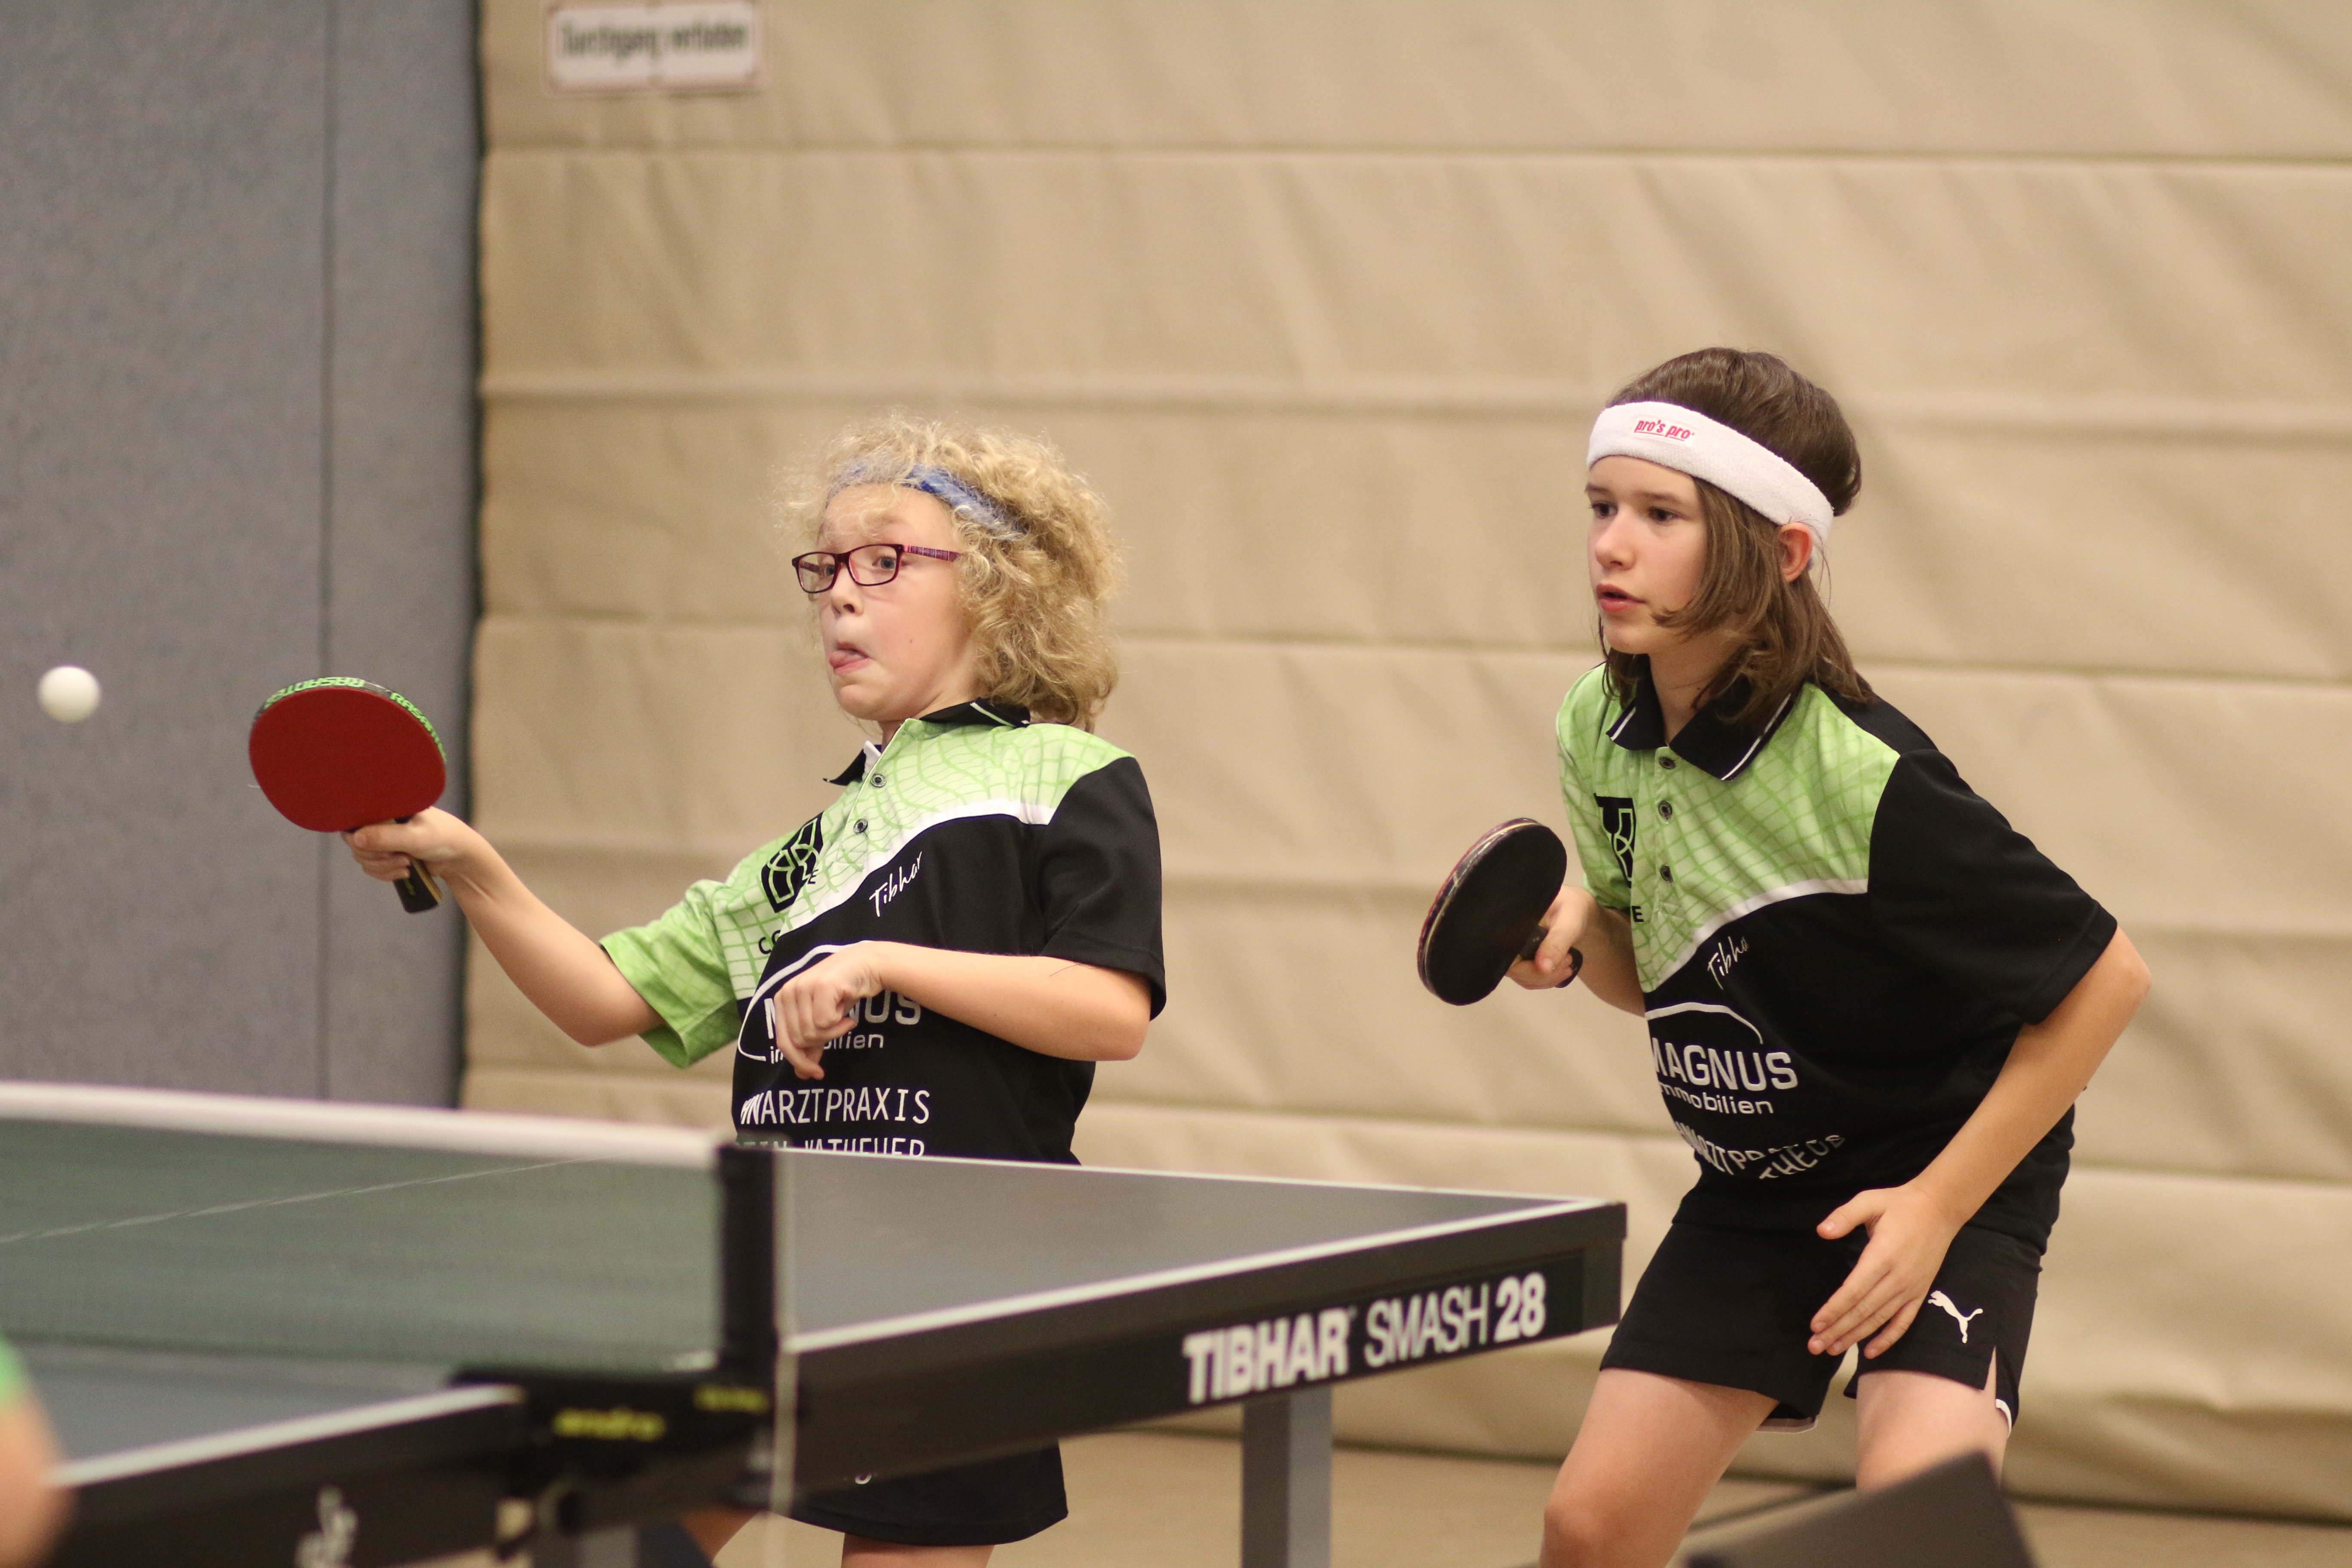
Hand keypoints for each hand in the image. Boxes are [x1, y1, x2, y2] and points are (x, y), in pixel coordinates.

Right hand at [344, 807, 480, 885]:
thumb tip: (354, 839)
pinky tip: (405, 872)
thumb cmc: (443, 838)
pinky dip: (385, 873)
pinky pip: (373, 867)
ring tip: (407, 864)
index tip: (380, 847)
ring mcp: (385, 839)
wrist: (460, 858)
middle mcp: (383, 821)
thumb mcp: (415, 837)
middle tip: (402, 857)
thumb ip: (385, 837)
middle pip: (356, 842)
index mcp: (388, 807)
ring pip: (364, 857)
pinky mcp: (388, 855)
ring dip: (383, 866)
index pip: (356, 819)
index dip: (360, 837)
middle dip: (377, 856)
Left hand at [768, 944, 892, 1079]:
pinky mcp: (820, 986)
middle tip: (838, 1027)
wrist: (867, 966)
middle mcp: (788, 991)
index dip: (800, 1061)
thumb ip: (811, 1044)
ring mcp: (803, 987)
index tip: (817, 1073)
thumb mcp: (822, 1020)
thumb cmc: (842, 993)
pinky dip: (840, 1024)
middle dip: (823, 1041)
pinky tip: (848, 1014)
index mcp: (782, 1000)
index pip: (784, 1042)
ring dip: (834, 1032)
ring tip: (844, 1018)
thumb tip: (802, 1075)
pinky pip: (825, 1023)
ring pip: (812, 1033)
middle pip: (800, 1040)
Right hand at [1507, 884, 1590, 989]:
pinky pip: (1530, 978)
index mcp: (1510, 925)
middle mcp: (1507, 939)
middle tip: (1567, 961)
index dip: (1526, 968)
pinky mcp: (1524, 958)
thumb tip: (1544, 968)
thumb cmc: (1570, 907)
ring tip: (1568, 962)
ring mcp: (1515, 951)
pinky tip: (1562, 969)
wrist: (1573, 907)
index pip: (1507, 956)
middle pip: (1514, 970)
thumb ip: (1556, 943)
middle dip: (1542, 974)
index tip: (1553, 964)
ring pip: (1523, 977)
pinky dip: (1547, 979)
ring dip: (1547, 978)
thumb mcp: (1568, 922)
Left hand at [1808, 1183, 1965, 1358]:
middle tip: (1815, 1346)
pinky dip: (1888, 1339)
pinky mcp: (1920, 1293)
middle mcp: (1897, 1278)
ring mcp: (1910, 1288)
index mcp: (1882, 1256)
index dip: (1834, 1310)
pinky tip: (1870, 1352)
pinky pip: (1904, 1322)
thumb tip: (1821, 1231)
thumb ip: (1845, 1215)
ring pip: (1880, 1320)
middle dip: (1838, 1330)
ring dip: (1856, 1337)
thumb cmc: (1899, 1205)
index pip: (1854, 1291)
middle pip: (1864, 1311)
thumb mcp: (1869, 1200)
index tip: (1815, 1325)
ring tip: (1833, 1350)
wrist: (1939, 1209)